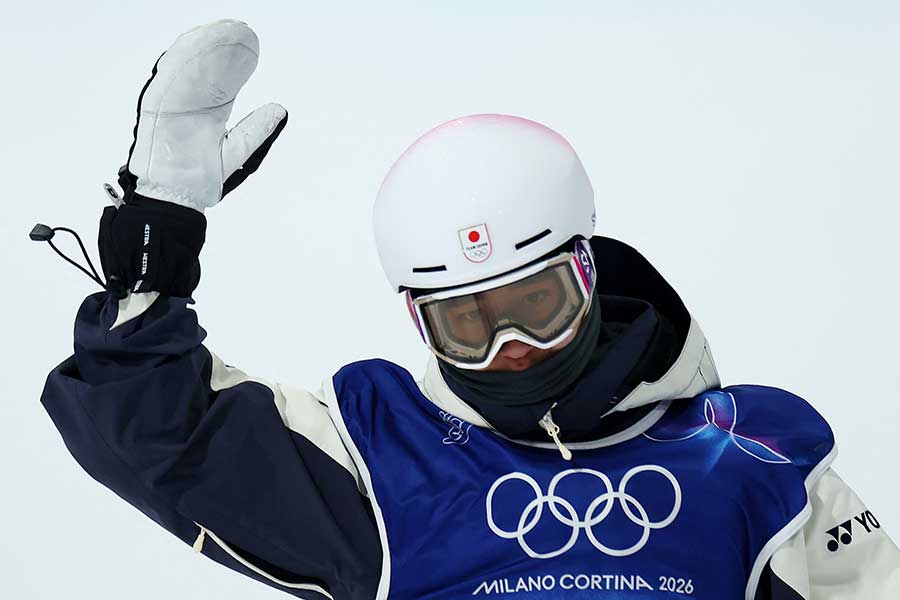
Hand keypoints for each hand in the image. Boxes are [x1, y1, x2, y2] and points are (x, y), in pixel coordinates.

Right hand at [121, 19, 286, 209]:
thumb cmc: (201, 180)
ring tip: (223, 30)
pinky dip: (180, 60)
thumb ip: (257, 129)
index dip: (235, 60)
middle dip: (220, 45)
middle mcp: (187, 104)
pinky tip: (195, 45)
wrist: (178, 198)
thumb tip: (281, 111)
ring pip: (185, 66)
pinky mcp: (156, 108)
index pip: (222, 79)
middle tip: (240, 29)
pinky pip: (167, 78)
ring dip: (202, 45)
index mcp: (206, 112)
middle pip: (203, 66)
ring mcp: (171, 103)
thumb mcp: (239, 150)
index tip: (250, 43)